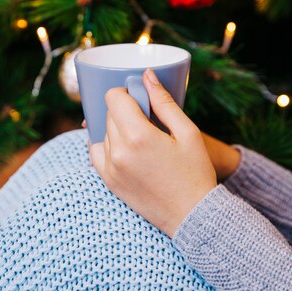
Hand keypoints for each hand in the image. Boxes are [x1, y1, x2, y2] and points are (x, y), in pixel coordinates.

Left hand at [90, 68, 216, 236]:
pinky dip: (107, 145)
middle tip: (148, 121)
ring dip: (118, 129)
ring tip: (142, 140)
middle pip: (108, 114)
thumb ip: (163, 101)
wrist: (193, 216)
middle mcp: (118, 151)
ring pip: (103, 132)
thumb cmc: (195, 172)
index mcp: (138, 135)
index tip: (141, 100)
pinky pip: (96, 152)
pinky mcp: (108, 181)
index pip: (113, 98)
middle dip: (125, 111)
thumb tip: (146, 75)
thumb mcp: (187, 131)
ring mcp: (110, 168)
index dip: (127, 93)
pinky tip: (126, 149)